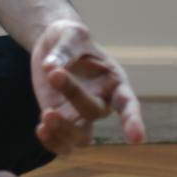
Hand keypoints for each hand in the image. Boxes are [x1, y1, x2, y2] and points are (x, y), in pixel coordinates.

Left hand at [29, 19, 145, 155]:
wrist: (53, 45)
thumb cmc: (70, 37)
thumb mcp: (71, 33)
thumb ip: (66, 48)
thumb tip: (51, 68)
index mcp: (114, 82)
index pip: (127, 103)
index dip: (133, 120)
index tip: (136, 138)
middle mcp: (102, 103)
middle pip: (94, 112)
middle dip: (74, 94)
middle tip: (53, 73)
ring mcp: (81, 115)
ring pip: (81, 138)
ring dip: (64, 131)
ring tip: (46, 115)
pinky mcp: (61, 120)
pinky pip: (62, 144)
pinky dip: (52, 142)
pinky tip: (40, 128)